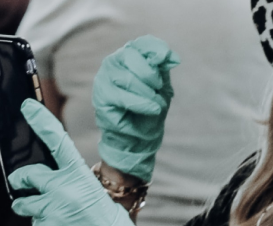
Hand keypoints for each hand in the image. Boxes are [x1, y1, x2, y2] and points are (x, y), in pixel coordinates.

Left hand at [7, 100, 182, 225]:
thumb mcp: (98, 198)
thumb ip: (74, 187)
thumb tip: (53, 184)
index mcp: (79, 178)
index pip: (58, 143)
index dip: (41, 122)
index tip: (27, 108)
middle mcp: (61, 191)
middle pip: (27, 176)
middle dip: (21, 179)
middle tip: (21, 182)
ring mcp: (51, 211)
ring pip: (25, 203)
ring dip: (30, 206)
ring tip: (49, 215)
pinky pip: (36, 223)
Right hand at [94, 36, 177, 181]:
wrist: (141, 135)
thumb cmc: (151, 106)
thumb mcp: (162, 86)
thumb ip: (163, 69)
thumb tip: (172, 57)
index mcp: (129, 57)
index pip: (140, 44)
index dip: (155, 48)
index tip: (169, 59)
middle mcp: (113, 64)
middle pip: (131, 57)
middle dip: (151, 75)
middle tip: (159, 88)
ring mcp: (103, 81)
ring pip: (126, 78)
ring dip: (148, 93)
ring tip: (156, 105)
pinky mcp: (101, 99)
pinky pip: (122, 97)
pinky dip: (141, 104)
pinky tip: (151, 110)